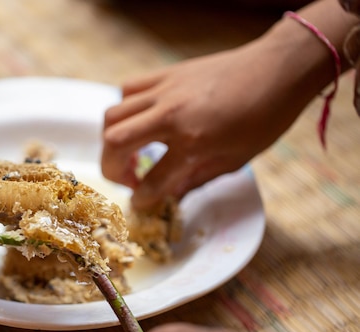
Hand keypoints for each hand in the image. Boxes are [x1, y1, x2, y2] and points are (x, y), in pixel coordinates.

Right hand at [101, 35, 320, 211]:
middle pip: (115, 142)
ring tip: (130, 150)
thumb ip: (194, 179)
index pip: (152, 179)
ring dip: (113, 139)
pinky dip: (125, 109)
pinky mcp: (164, 74)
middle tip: (128, 178)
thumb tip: (168, 194)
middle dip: (111, 168)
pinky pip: (128, 89)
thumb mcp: (234, 160)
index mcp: (193, 141)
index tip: (141, 203)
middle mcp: (171, 114)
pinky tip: (140, 119)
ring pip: (113, 115)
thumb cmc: (265, 118)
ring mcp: (164, 90)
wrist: (278, 69)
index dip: (142, 199)